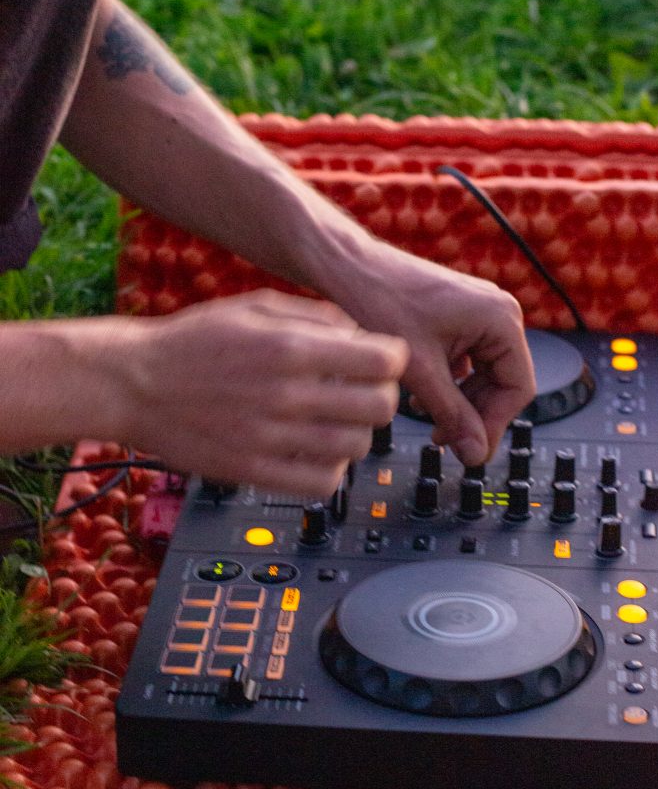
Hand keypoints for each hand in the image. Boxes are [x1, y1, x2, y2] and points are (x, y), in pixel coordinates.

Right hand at [118, 289, 408, 493]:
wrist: (134, 382)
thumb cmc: (192, 341)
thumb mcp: (255, 306)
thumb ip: (315, 316)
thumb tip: (361, 335)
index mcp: (291, 348)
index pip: (383, 361)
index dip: (391, 361)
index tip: (380, 363)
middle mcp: (287, 394)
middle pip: (380, 407)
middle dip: (380, 397)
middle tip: (362, 394)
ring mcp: (271, 438)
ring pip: (357, 447)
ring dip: (356, 434)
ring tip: (335, 423)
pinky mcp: (254, 471)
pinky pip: (322, 483)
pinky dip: (331, 469)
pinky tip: (315, 453)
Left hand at [332, 244, 535, 465]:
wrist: (350, 269)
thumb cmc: (381, 301)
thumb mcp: (421, 371)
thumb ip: (453, 416)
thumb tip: (476, 453)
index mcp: (501, 320)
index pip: (518, 389)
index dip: (494, 425)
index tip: (469, 449)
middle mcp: (497, 312)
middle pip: (502, 383)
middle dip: (472, 414)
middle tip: (443, 439)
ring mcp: (478, 313)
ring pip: (482, 375)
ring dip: (458, 401)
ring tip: (426, 417)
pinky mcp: (459, 317)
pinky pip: (466, 361)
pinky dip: (448, 382)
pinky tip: (421, 395)